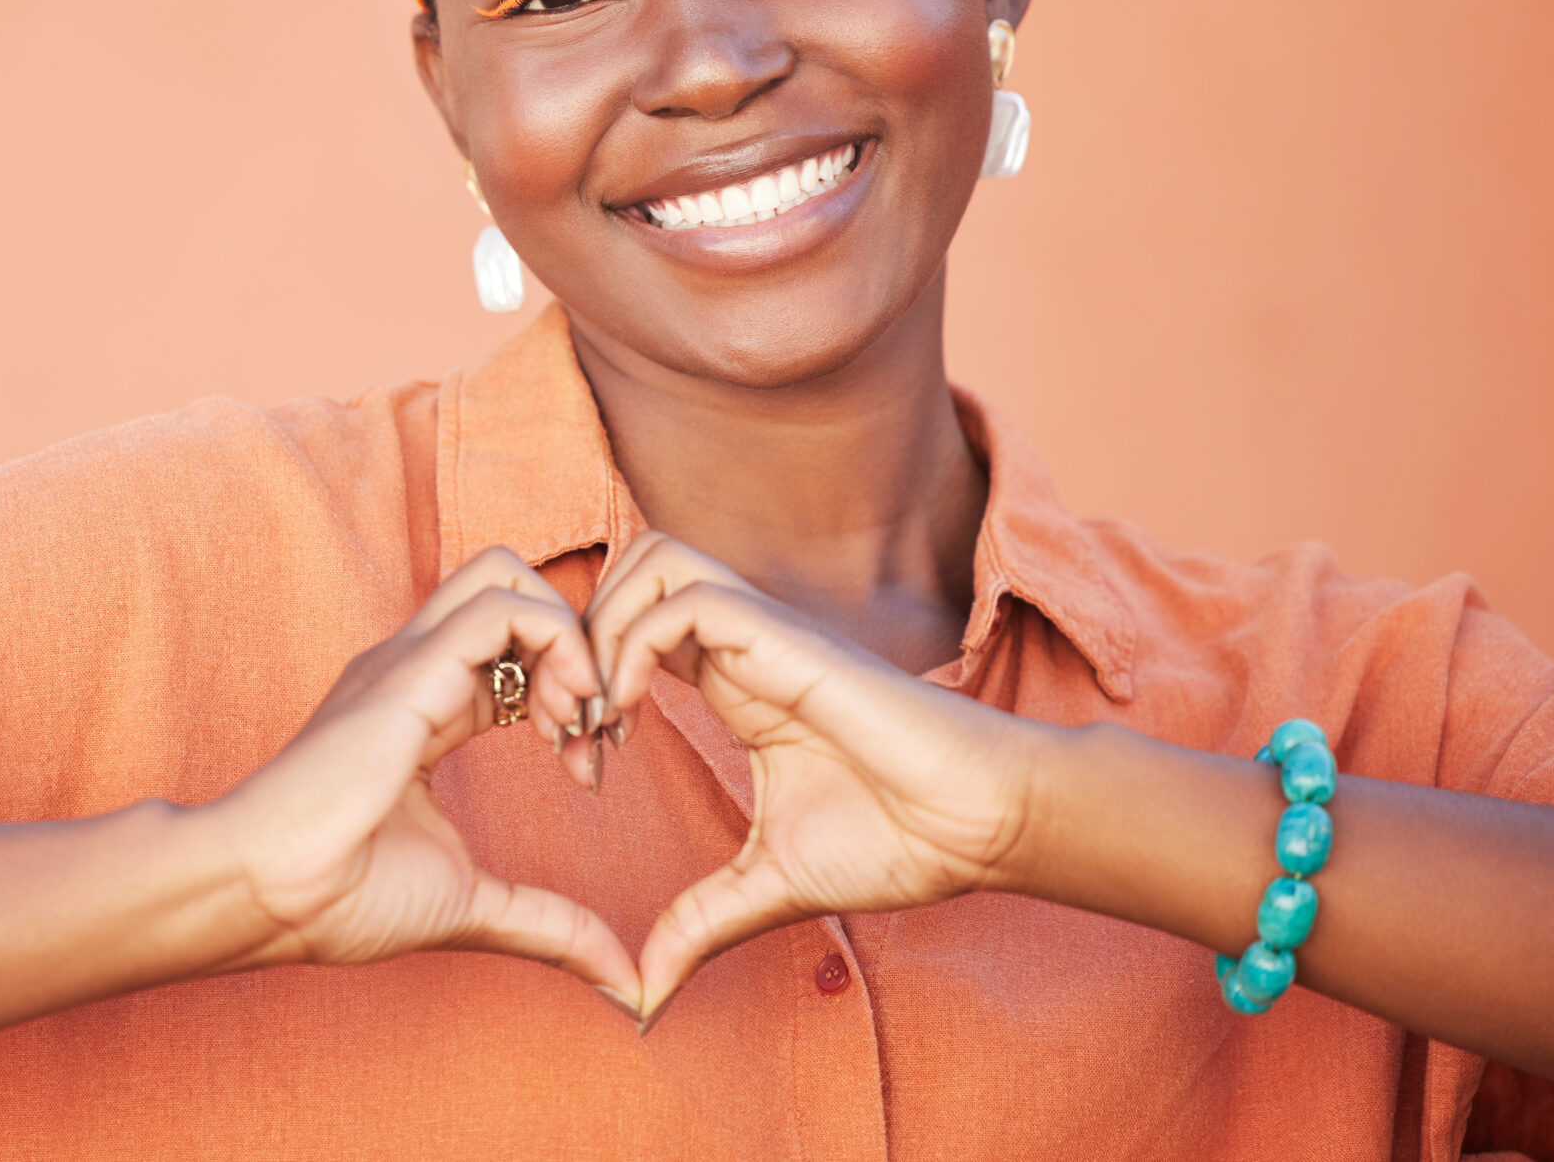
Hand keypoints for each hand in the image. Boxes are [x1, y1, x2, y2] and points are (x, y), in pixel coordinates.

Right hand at [206, 547, 639, 1004]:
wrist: (273, 893)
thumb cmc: (345, 895)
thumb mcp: (472, 903)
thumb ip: (547, 922)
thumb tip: (619, 975)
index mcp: (423, 705)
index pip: (514, 651)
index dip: (570, 692)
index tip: (588, 766)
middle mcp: (417, 667)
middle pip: (513, 586)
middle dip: (578, 642)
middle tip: (596, 727)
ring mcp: (410, 659)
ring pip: (512, 576)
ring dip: (572, 639)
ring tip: (580, 720)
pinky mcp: (411, 670)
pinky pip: (502, 606)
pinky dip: (558, 642)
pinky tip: (564, 715)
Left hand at [584, 533, 1045, 1022]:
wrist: (981, 826)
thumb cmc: (898, 839)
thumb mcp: (767, 885)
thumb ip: (698, 923)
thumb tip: (643, 995)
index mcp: (734, 682)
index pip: (633, 626)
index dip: (584, 679)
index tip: (580, 762)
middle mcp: (741, 644)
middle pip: (630, 568)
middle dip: (576, 636)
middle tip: (571, 727)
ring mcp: (763, 633)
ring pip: (652, 558)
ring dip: (601, 628)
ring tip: (598, 717)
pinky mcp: (786, 638)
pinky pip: (686, 599)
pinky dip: (634, 644)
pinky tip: (631, 716)